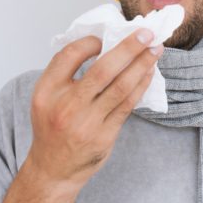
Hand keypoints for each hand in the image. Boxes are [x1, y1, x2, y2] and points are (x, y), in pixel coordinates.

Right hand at [26, 28, 161, 187]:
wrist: (53, 169)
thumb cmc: (53, 126)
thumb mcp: (46, 96)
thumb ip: (66, 72)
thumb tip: (103, 42)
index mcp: (47, 91)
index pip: (70, 55)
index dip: (91, 41)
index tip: (107, 36)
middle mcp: (66, 106)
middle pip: (103, 69)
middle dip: (129, 47)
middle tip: (147, 34)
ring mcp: (86, 123)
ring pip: (121, 86)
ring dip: (142, 65)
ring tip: (155, 50)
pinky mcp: (104, 135)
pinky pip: (128, 104)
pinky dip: (141, 85)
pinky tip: (149, 73)